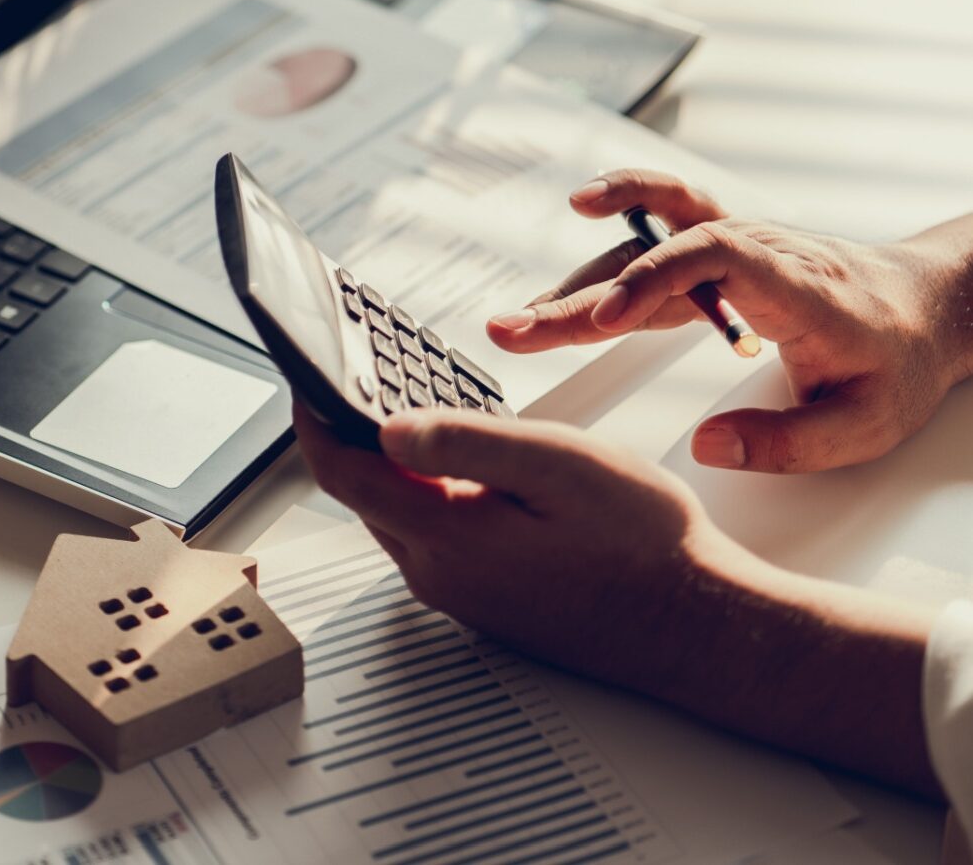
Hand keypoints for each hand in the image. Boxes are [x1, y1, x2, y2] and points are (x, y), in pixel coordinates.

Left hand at [292, 400, 713, 692]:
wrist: (698, 625)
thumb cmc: (643, 544)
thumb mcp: (556, 466)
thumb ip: (465, 445)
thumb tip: (387, 428)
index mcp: (448, 538)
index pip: (345, 473)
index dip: (317, 420)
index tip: (307, 379)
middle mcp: (443, 575)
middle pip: (367, 495)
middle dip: (353, 437)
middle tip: (360, 383)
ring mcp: (466, 594)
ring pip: (403, 515)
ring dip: (395, 466)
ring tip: (411, 414)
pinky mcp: (490, 600)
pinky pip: (436, 537)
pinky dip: (431, 495)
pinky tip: (464, 470)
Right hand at [487, 169, 972, 473]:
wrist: (926, 304)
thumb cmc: (899, 361)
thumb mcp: (866, 425)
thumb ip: (788, 442)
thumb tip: (707, 445)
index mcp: (796, 287)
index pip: (716, 257)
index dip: (653, 280)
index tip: (604, 322)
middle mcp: (757, 252)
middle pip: (656, 258)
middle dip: (581, 296)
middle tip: (515, 331)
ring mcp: (736, 245)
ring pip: (645, 249)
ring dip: (578, 282)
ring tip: (518, 322)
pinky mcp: (721, 252)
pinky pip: (661, 230)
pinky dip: (615, 230)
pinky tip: (577, 231)